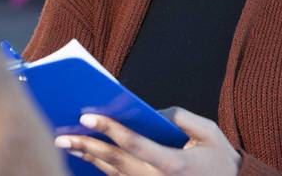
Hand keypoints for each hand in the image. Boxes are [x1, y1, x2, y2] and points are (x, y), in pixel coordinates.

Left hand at [54, 107, 239, 175]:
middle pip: (116, 162)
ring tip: (66, 143)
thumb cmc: (219, 159)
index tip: (87, 116)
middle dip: (87, 146)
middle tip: (61, 136)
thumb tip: (151, 111)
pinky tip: (85, 155)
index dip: (110, 129)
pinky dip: (100, 167)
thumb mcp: (209, 132)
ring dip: (88, 158)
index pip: (135, 144)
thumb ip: (180, 117)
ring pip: (113, 173)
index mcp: (174, 164)